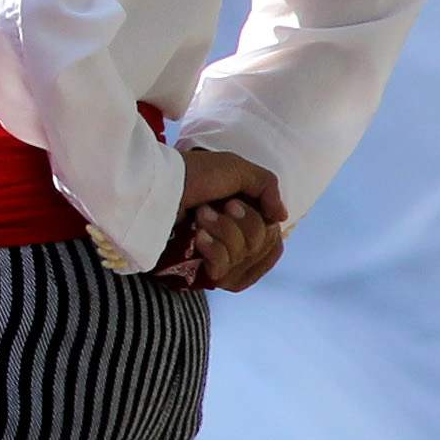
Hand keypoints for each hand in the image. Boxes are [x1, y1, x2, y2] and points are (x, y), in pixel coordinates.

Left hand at [159, 146, 287, 292]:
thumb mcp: (238, 169)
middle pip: (259, 244)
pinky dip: (213, 250)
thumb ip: (267, 187)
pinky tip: (198, 238)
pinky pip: (223, 270)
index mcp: (243, 213)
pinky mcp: (198, 266)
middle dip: (239, 223)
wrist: (158, 187)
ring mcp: (215, 251)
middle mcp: (232, 233)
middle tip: (217, 206)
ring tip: (199, 216)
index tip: (235, 204)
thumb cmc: (195, 174)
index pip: (270, 235)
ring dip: (223, 232)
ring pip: (242, 256)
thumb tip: (281, 218)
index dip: (259, 223)